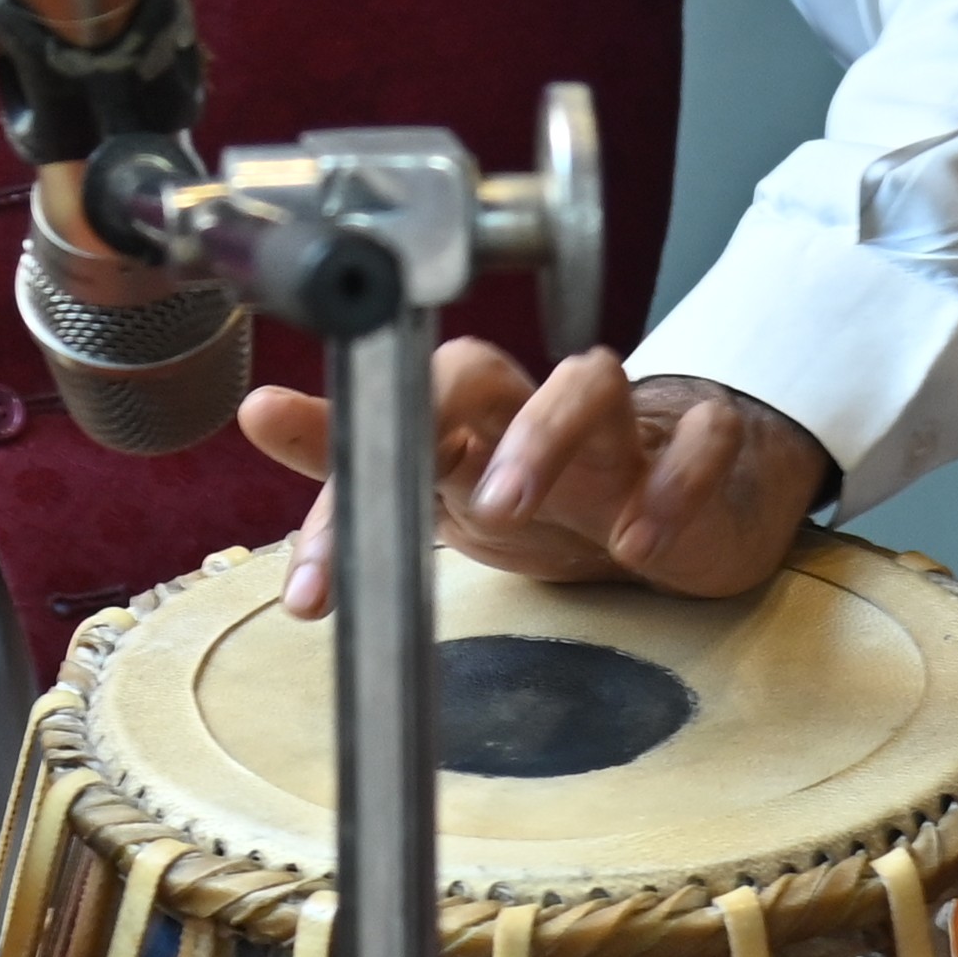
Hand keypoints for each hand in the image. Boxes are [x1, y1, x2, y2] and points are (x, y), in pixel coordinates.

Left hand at [234, 342, 826, 614]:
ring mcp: (621, 425)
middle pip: (485, 371)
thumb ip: (357, 460)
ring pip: (591, 381)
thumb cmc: (552, 494)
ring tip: (509, 506)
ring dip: (545, 436)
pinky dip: (674, 483)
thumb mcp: (447, 490)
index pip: (393, 413)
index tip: (311, 585)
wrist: (683, 505)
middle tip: (425, 498)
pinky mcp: (700, 449)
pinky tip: (642, 541)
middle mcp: (532, 410)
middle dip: (433, 416)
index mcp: (467, 421)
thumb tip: (256, 409)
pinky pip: (701, 440)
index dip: (347, 477)